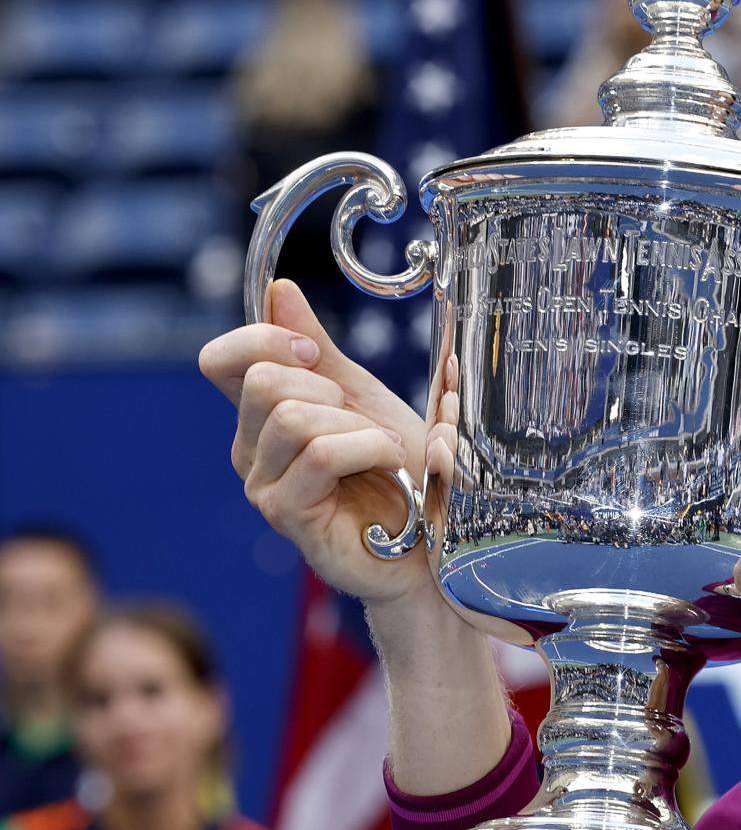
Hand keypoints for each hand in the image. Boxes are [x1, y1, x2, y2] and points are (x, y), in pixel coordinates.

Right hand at [199, 279, 433, 608]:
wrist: (433, 538)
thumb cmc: (400, 473)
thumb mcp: (363, 399)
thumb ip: (319, 352)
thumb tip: (279, 291)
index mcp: (262, 416)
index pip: (220, 360)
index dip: (263, 338)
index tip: (313, 353)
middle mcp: (250, 451)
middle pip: (263, 382)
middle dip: (328, 389)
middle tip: (363, 423)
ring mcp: (264, 486)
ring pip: (292, 417)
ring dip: (357, 426)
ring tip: (383, 452)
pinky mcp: (288, 515)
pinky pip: (319, 454)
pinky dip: (368, 449)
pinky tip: (388, 467)